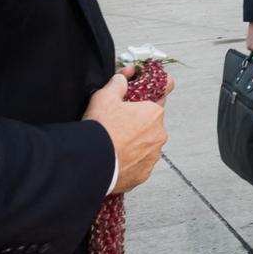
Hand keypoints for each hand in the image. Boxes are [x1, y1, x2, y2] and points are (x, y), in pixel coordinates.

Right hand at [84, 71, 167, 194]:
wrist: (93, 160)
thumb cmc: (101, 128)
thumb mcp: (105, 96)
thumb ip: (117, 84)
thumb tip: (121, 79)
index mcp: (154, 113)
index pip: (158, 100)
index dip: (144, 100)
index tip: (137, 104)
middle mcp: (159, 135)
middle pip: (151, 125)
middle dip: (138, 124)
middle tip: (118, 125)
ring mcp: (153, 156)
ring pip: (146, 146)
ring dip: (135, 144)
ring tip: (115, 143)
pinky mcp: (143, 174)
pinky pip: (139, 164)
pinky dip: (130, 161)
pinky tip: (116, 158)